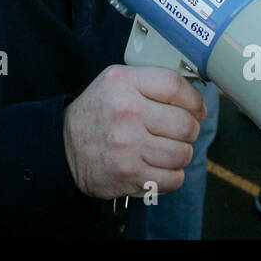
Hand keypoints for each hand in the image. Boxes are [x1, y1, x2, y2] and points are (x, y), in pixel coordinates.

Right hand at [63, 65, 204, 199]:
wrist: (64, 148)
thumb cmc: (98, 113)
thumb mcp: (115, 82)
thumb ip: (151, 82)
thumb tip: (195, 98)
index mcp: (123, 83)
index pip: (175, 85)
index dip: (194, 100)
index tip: (197, 109)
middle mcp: (126, 112)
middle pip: (185, 123)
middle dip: (190, 130)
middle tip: (180, 132)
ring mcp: (128, 145)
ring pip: (182, 153)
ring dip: (180, 154)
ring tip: (166, 150)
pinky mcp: (129, 174)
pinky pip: (173, 179)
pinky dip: (172, 176)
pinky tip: (159, 167)